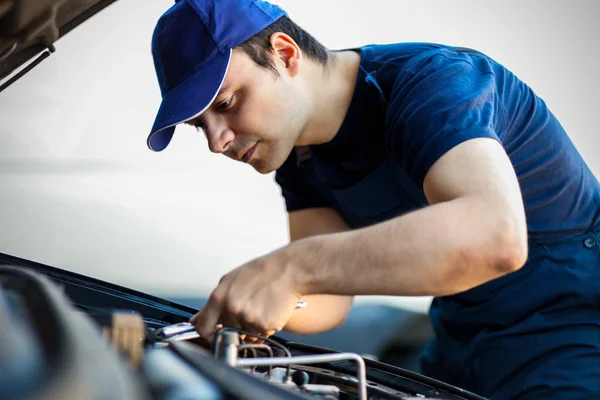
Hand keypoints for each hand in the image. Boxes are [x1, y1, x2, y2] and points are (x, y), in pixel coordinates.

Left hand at [189, 245, 303, 340]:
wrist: (289, 270)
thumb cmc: (261, 272)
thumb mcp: (230, 281)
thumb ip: (213, 303)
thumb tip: (196, 320)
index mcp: (219, 297)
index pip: (203, 328)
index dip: (208, 334)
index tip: (213, 334)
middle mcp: (231, 309)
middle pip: (227, 332)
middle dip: (234, 327)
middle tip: (248, 311)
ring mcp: (247, 318)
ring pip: (244, 335)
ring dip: (251, 327)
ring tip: (260, 307)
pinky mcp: (264, 326)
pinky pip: (260, 335)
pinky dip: (265, 328)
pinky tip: (269, 310)